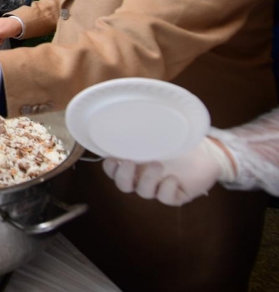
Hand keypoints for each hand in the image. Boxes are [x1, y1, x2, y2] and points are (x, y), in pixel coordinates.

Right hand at [102, 138, 233, 206]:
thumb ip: (143, 133)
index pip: (114, 171)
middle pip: (124, 186)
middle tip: (130, 162)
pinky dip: (167, 188)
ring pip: (144, 192)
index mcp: (135, 164)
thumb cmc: (179, 141)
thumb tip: (130, 118)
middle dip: (124, 176)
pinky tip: (174, 178)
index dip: (110, 168)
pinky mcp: (175, 196)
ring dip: (148, 179)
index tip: (112, 158)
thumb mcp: (159, 135)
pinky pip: (166, 198)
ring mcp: (158, 188)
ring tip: (158, 164)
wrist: (207, 152)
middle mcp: (143, 178)